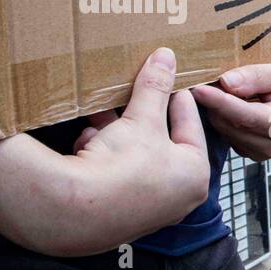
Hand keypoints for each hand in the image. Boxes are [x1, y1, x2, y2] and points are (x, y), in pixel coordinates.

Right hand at [55, 48, 209, 253]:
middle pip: (158, 143)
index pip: (191, 126)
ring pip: (131, 157)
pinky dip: (99, 154)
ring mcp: (145, 209)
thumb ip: (154, 86)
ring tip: (99, 114)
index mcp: (194, 175)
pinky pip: (112, 174)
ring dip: (114, 134)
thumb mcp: (142, 118)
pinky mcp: (114, 214)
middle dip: (138, 116)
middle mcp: (175, 198)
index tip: (172, 79)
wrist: (75, 211)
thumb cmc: (123, 165)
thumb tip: (166, 55)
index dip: (178, 98)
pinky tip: (85, 142)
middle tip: (131, 92)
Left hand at [190, 56, 270, 160]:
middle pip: (232, 126)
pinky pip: (228, 137)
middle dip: (216, 104)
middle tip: (210, 81)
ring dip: (218, 111)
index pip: (247, 116)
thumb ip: (256, 76)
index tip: (199, 90)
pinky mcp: (254, 153)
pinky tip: (231, 106)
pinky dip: (224, 120)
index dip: (221, 103)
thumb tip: (227, 83)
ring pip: (226, 132)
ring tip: (225, 92)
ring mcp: (265, 152)